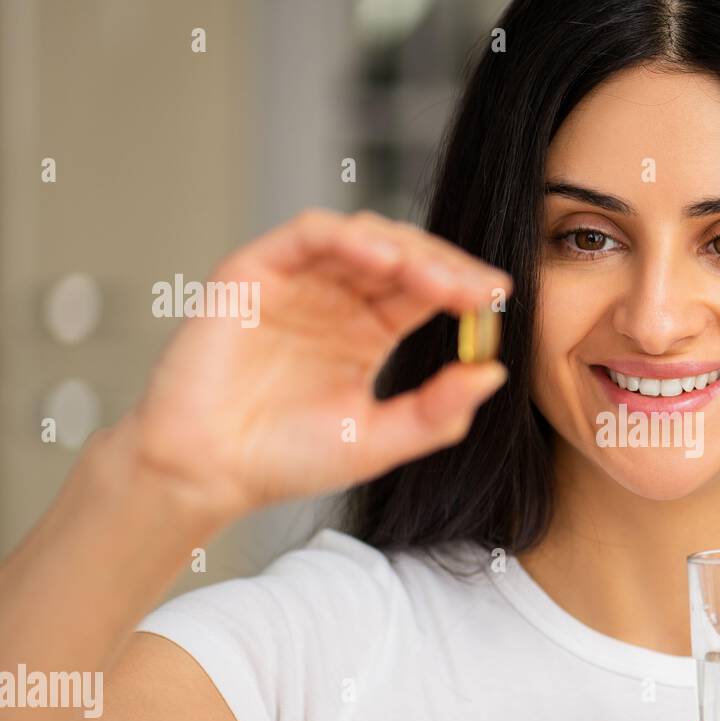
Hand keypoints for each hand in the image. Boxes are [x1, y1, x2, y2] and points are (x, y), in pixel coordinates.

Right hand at [122, 208, 512, 520]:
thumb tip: (495, 373)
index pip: (427, 291)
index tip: (499, 297)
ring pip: (362, 237)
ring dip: (406, 251)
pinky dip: (346, 237)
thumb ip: (437, 413)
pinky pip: (307, 236)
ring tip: (438, 280)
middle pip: (404, 257)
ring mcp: (297, 283)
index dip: (465, 288)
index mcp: (368, 331)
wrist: (208, 473)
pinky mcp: (255, 272)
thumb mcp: (378, 441)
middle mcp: (336, 300)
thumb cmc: (284, 459)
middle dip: (445, 268)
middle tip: (478, 290)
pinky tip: (382, 257)